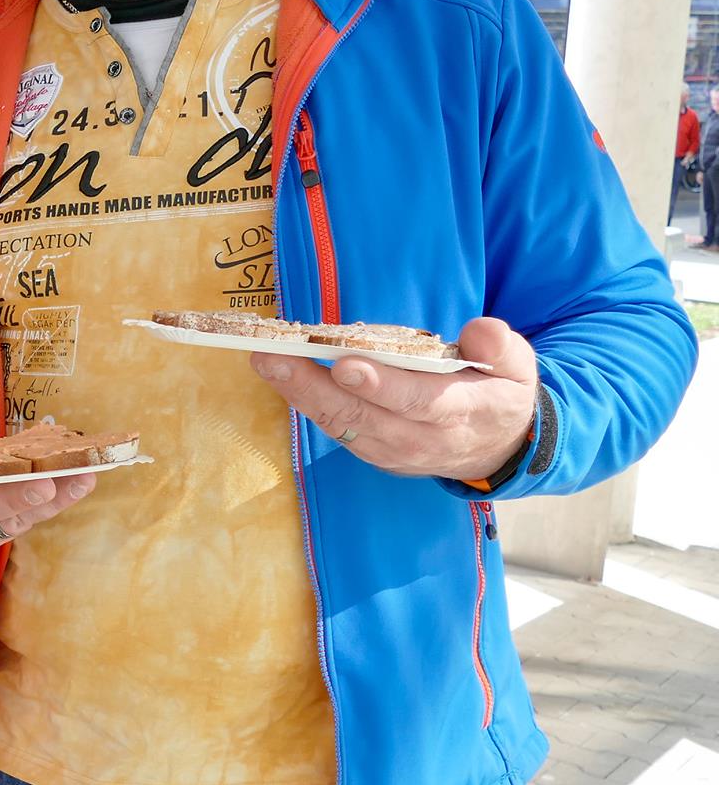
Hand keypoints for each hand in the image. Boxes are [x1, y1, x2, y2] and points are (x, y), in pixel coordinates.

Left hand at [250, 317, 537, 481]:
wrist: (500, 447)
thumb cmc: (499, 392)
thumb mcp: (518, 366)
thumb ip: (500, 347)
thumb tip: (480, 331)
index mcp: (462, 412)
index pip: (417, 401)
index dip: (381, 385)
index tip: (345, 365)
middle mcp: (423, 439)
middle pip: (362, 416)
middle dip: (314, 387)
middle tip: (275, 357)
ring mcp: (395, 452)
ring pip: (342, 425)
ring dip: (299, 394)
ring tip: (267, 361)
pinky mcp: (375, 453)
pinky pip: (337, 429)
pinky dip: (308, 403)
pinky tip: (282, 376)